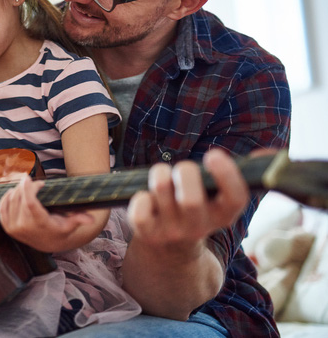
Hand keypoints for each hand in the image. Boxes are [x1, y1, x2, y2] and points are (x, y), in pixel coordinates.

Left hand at [0, 175, 105, 252]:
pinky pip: (2, 207)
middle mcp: (24, 227)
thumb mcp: (70, 225)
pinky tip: (13, 192)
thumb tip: (91, 219)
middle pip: (19, 198)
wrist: (46, 244)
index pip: (30, 203)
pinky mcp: (7, 227)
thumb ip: (79, 219)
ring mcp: (13, 228)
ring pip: (11, 200)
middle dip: (25, 186)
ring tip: (26, 187)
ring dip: (16, 190)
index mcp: (39, 224)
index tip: (30, 178)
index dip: (28, 188)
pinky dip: (6, 197)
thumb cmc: (59, 230)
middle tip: (33, 182)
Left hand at [121, 148, 251, 318]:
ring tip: (162, 175)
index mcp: (223, 215)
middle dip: (184, 172)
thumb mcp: (218, 200)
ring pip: (162, 192)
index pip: (235, 199)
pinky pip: (139, 208)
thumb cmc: (195, 212)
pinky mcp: (146, 233)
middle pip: (191, 200)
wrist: (171, 254)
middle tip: (182, 169)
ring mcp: (171, 231)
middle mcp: (198, 226)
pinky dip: (139, 196)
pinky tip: (146, 196)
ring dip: (160, 174)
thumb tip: (269, 154)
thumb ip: (236, 176)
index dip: (227, 175)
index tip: (214, 155)